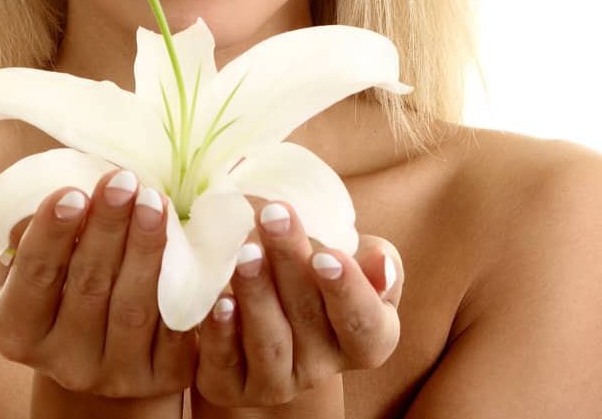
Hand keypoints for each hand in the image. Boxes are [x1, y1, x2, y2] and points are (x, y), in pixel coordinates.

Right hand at [0, 166, 196, 403]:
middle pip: (87, 288)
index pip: (33, 278)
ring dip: (146, 249)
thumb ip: (29, 232)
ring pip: (133, 309)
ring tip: (155, 201)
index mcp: (16, 330)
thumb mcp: (32, 261)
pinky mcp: (160, 379)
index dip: (51, 236)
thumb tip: (47, 188)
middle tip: (124, 181)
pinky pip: (179, 333)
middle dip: (108, 229)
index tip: (73, 192)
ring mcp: (113, 376)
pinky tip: (196, 251)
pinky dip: (189, 291)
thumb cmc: (65, 280)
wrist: (108, 343)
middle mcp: (62, 363)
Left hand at [193, 199, 402, 409]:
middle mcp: (324, 368)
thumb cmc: (319, 273)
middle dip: (289, 262)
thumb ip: (377, 261)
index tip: (325, 255)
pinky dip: (222, 331)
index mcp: (366, 341)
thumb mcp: (357, 261)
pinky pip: (226, 362)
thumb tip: (381, 263)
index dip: (348, 292)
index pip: (366, 326)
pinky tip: (219, 301)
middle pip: (309, 318)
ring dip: (258, 294)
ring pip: (269, 343)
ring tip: (245, 253)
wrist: (270, 297)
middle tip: (272, 217)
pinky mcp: (232, 385)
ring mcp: (277, 382)